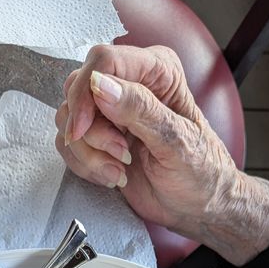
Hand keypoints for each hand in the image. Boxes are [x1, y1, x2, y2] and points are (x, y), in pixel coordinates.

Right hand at [54, 44, 268, 265]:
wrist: (197, 207)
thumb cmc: (200, 173)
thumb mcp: (176, 143)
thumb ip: (140, 111)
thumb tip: (101, 85)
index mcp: (156, 71)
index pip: (103, 60)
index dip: (86, 93)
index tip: (82, 129)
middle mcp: (130, 84)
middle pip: (78, 88)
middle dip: (90, 130)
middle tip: (120, 155)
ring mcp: (110, 112)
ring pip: (68, 119)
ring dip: (90, 153)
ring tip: (120, 169)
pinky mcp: (98, 139)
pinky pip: (69, 144)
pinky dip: (85, 165)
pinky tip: (113, 175)